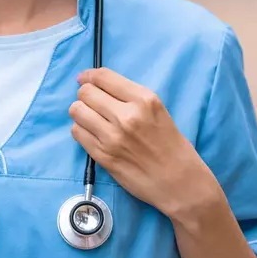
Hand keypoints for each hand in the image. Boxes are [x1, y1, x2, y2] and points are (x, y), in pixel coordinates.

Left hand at [69, 68, 219, 217]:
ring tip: (89, 118)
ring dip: (80, 112)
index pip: (104, 77)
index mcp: (144, 100)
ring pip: (77, 111)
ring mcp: (112, 137)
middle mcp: (126, 115)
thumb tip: (100, 88)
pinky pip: (77, 133)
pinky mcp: (103, 156)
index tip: (84, 79)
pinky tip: (91, 134)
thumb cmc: (172, 146)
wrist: (179, 181)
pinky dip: (80, 130)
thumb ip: (131, 99)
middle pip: (85, 93)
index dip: (89, 76)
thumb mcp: (159, 111)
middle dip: (84, 95)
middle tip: (89, 102)